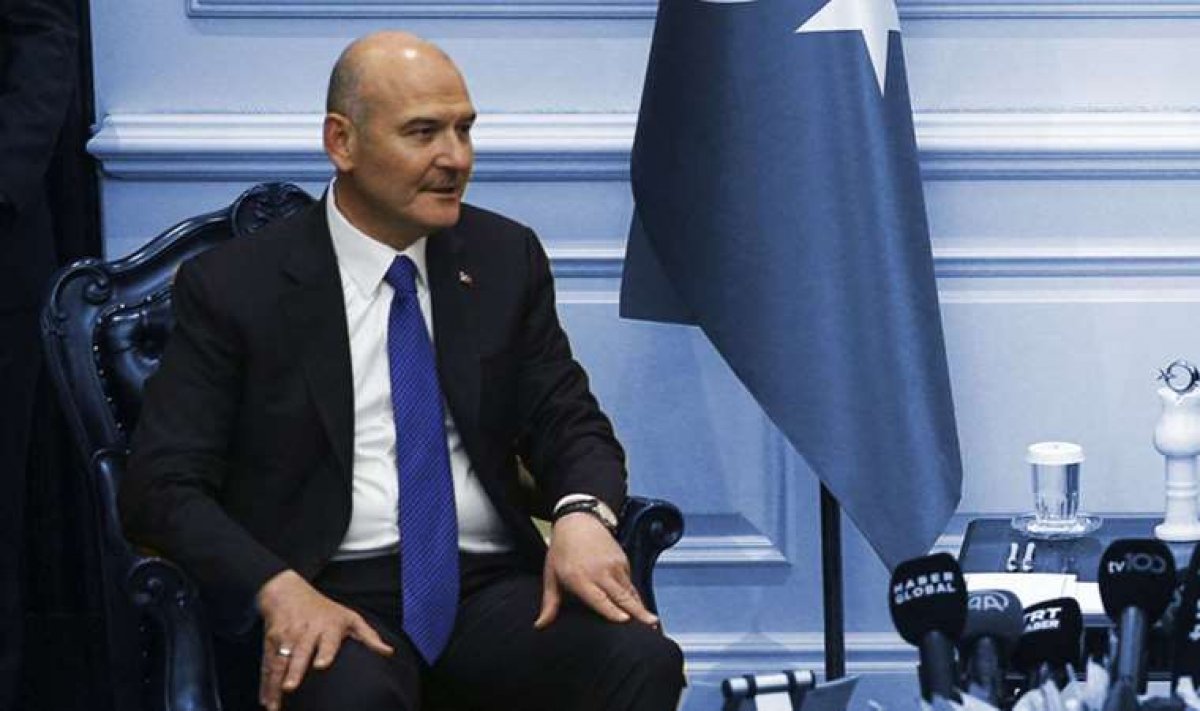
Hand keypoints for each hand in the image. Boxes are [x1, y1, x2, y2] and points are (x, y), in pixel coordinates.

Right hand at [256, 570, 393, 710]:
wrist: (288, 592)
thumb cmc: (324, 610)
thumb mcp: (349, 617)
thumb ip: (369, 636)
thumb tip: (388, 652)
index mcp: (328, 627)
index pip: (328, 640)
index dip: (325, 651)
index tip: (321, 665)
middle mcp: (306, 631)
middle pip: (300, 652)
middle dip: (294, 670)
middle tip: (290, 687)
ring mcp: (287, 637)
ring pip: (280, 661)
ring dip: (275, 683)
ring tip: (275, 704)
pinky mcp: (271, 642)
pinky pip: (267, 665)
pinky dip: (265, 684)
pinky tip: (266, 701)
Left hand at [534, 513, 658, 629]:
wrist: (578, 520)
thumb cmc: (562, 550)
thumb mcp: (551, 575)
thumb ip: (550, 603)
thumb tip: (540, 625)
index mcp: (580, 578)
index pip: (599, 598)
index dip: (613, 610)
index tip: (625, 620)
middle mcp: (600, 572)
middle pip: (621, 596)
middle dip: (638, 612)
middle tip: (652, 624)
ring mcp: (614, 565)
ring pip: (629, 591)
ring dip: (639, 606)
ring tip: (651, 622)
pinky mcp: (623, 560)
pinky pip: (629, 582)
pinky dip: (634, 595)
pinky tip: (639, 607)